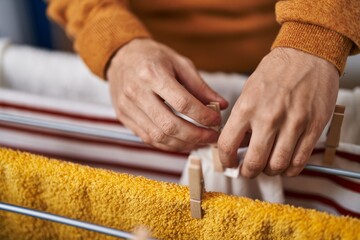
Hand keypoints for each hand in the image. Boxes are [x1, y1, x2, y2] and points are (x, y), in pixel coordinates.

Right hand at [107, 38, 227, 151]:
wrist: (121, 57)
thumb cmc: (153, 57)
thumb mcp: (180, 63)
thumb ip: (200, 86)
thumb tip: (221, 105)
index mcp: (152, 74)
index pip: (182, 103)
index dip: (202, 115)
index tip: (216, 121)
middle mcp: (136, 92)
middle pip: (169, 125)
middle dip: (195, 135)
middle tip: (212, 137)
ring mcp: (127, 107)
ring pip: (158, 136)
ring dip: (183, 143)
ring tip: (200, 141)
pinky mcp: (124, 118)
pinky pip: (149, 138)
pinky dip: (169, 144)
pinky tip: (183, 141)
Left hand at [218, 47, 338, 176]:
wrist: (308, 54)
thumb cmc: (276, 72)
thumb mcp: (249, 91)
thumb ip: (243, 118)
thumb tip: (240, 144)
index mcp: (247, 107)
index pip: (227, 145)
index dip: (225, 160)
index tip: (229, 164)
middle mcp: (268, 118)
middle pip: (254, 162)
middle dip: (248, 172)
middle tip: (248, 171)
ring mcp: (292, 124)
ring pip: (277, 165)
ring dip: (270, 172)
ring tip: (268, 167)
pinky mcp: (313, 127)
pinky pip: (300, 160)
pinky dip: (290, 169)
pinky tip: (286, 166)